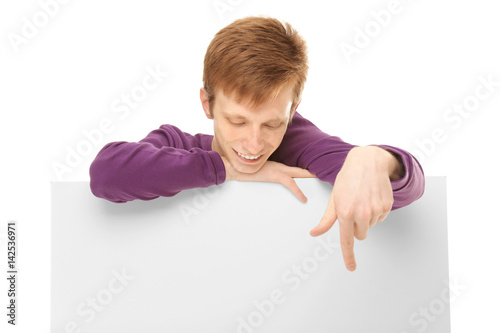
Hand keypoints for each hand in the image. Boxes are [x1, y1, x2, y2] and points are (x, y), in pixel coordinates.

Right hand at [220, 155, 315, 202]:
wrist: (235, 167)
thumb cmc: (245, 170)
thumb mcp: (260, 170)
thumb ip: (269, 173)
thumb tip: (274, 178)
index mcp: (277, 165)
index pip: (296, 167)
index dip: (306, 169)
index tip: (315, 171)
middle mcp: (279, 166)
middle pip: (300, 169)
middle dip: (312, 171)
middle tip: (324, 171)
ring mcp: (277, 170)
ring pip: (298, 174)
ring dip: (309, 176)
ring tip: (319, 178)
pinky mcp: (274, 175)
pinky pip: (290, 184)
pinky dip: (298, 192)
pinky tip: (304, 198)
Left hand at [309, 146, 399, 270]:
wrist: (367, 162)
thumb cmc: (347, 180)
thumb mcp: (334, 199)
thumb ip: (326, 220)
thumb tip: (314, 233)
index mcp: (345, 212)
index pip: (347, 240)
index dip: (349, 256)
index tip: (351, 268)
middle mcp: (362, 213)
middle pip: (360, 235)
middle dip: (356, 226)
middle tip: (354, 207)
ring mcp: (376, 210)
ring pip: (371, 226)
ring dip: (367, 217)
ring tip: (363, 198)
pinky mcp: (387, 206)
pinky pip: (381, 218)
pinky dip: (376, 211)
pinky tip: (372, 197)